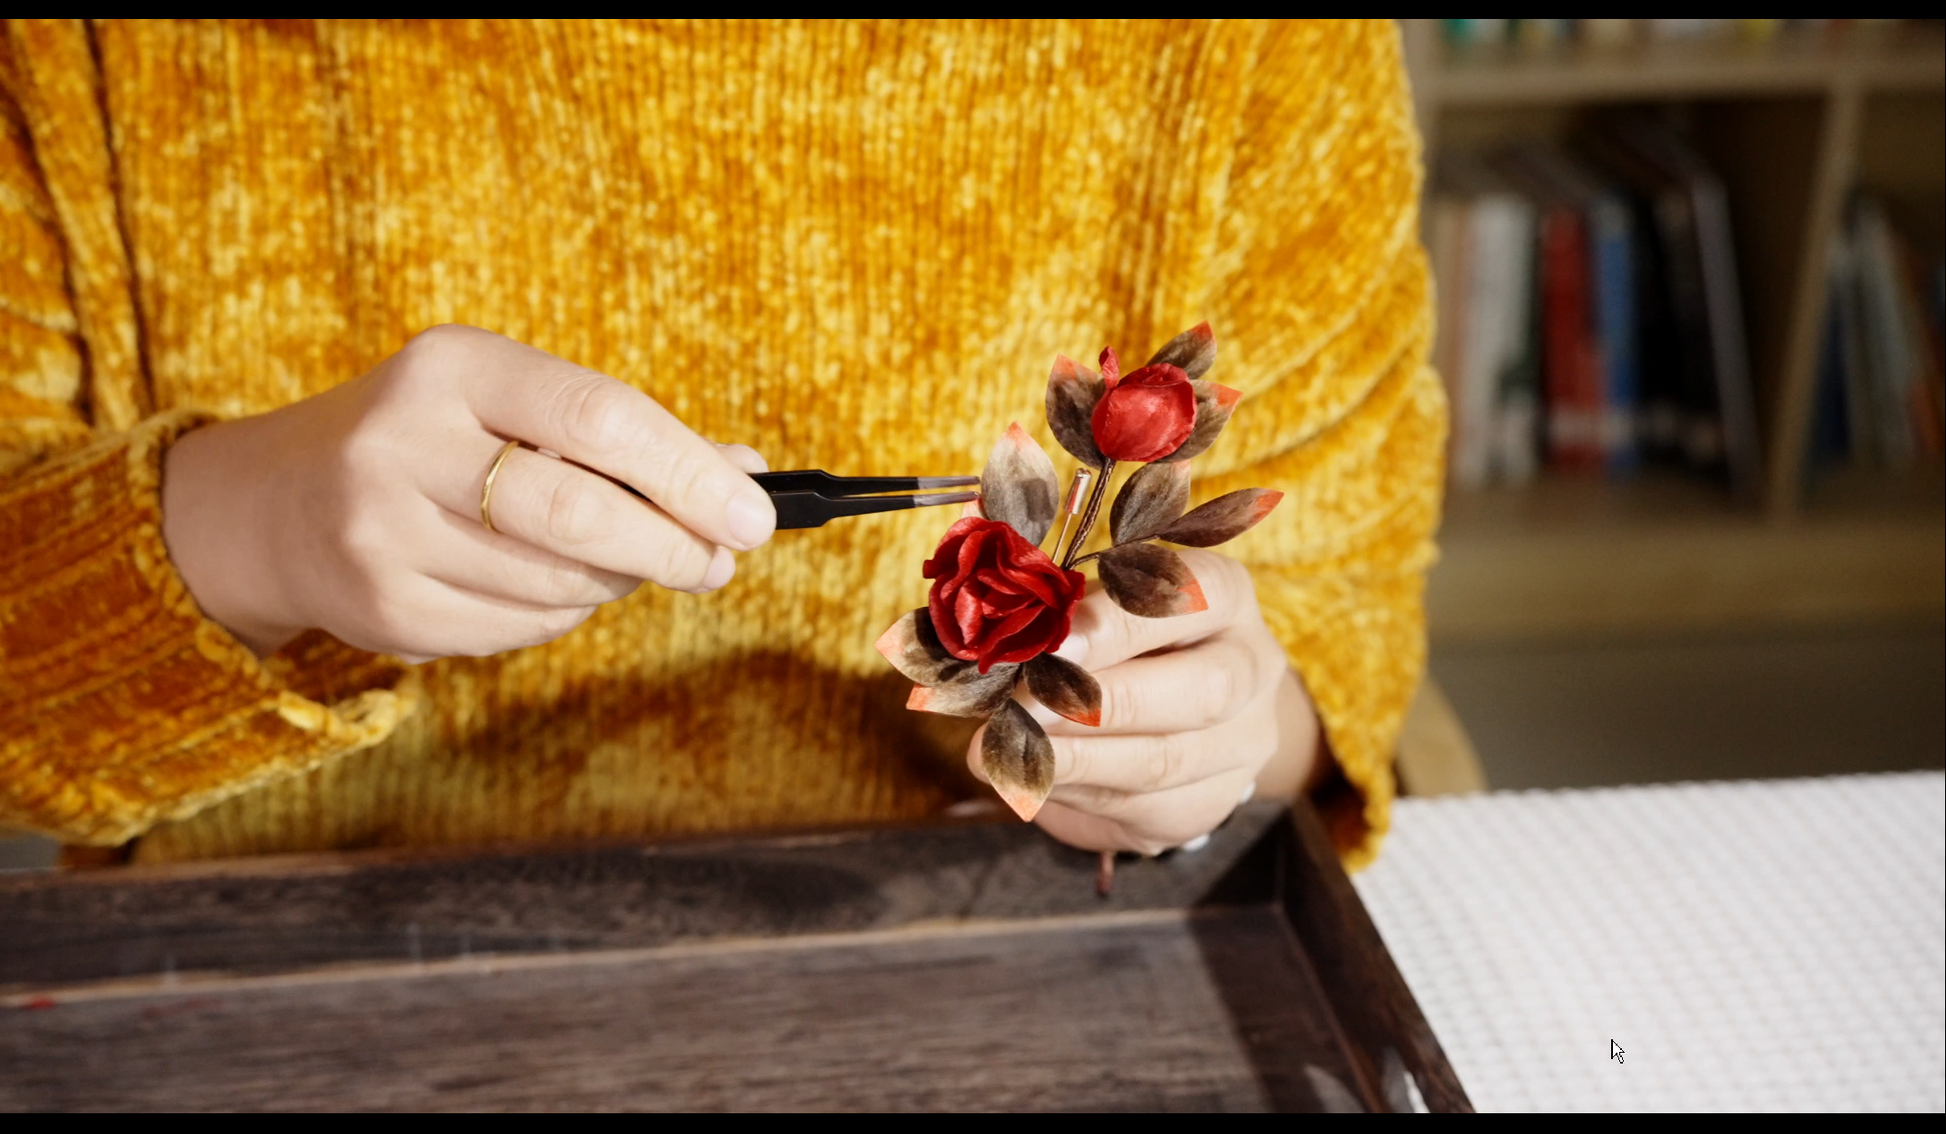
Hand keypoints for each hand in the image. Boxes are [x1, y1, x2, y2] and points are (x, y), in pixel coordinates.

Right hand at [161, 325, 774, 661]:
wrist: (277, 504)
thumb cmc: (435, 441)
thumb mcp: (513, 404)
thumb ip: (625, 435)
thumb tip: (745, 473)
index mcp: (452, 368)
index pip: (599, 416)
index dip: (688, 472)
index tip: (752, 514)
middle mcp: (405, 444)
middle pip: (581, 512)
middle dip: (670, 545)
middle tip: (717, 562)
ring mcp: (384, 532)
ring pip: (558, 582)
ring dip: (618, 581)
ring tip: (626, 562)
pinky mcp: (384, 610)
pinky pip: (519, 628)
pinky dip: (561, 613)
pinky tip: (550, 586)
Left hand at [969, 548, 1320, 854]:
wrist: (1180, 718)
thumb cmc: (1121, 643)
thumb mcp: (1099, 608)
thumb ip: (1060, 612)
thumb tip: (993, 629)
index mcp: (1226, 598)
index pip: (1192, 597)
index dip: (1122, 621)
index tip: (1052, 640)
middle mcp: (1250, 668)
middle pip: (1199, 689)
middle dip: (1099, 700)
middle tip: (1018, 707)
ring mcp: (1240, 744)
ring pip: (1165, 760)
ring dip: (1072, 759)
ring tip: (1000, 752)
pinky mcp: (1208, 804)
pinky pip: (1141, 807)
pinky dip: (1074, 793)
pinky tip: (1024, 779)